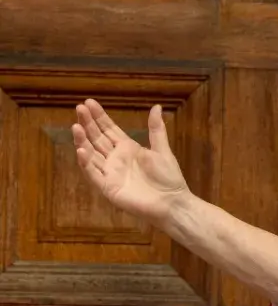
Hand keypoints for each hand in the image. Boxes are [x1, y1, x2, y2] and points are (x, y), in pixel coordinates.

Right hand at [72, 99, 191, 225]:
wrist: (173, 203)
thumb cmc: (169, 178)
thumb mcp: (162, 150)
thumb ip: (156, 129)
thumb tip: (157, 107)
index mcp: (128, 148)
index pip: (109, 129)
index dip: (99, 117)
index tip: (88, 103)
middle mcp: (116, 159)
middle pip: (97, 138)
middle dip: (88, 124)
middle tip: (79, 108)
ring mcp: (110, 173)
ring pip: (91, 154)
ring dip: (83, 141)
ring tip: (76, 126)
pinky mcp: (108, 187)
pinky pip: (94, 174)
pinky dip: (86, 163)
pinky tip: (81, 150)